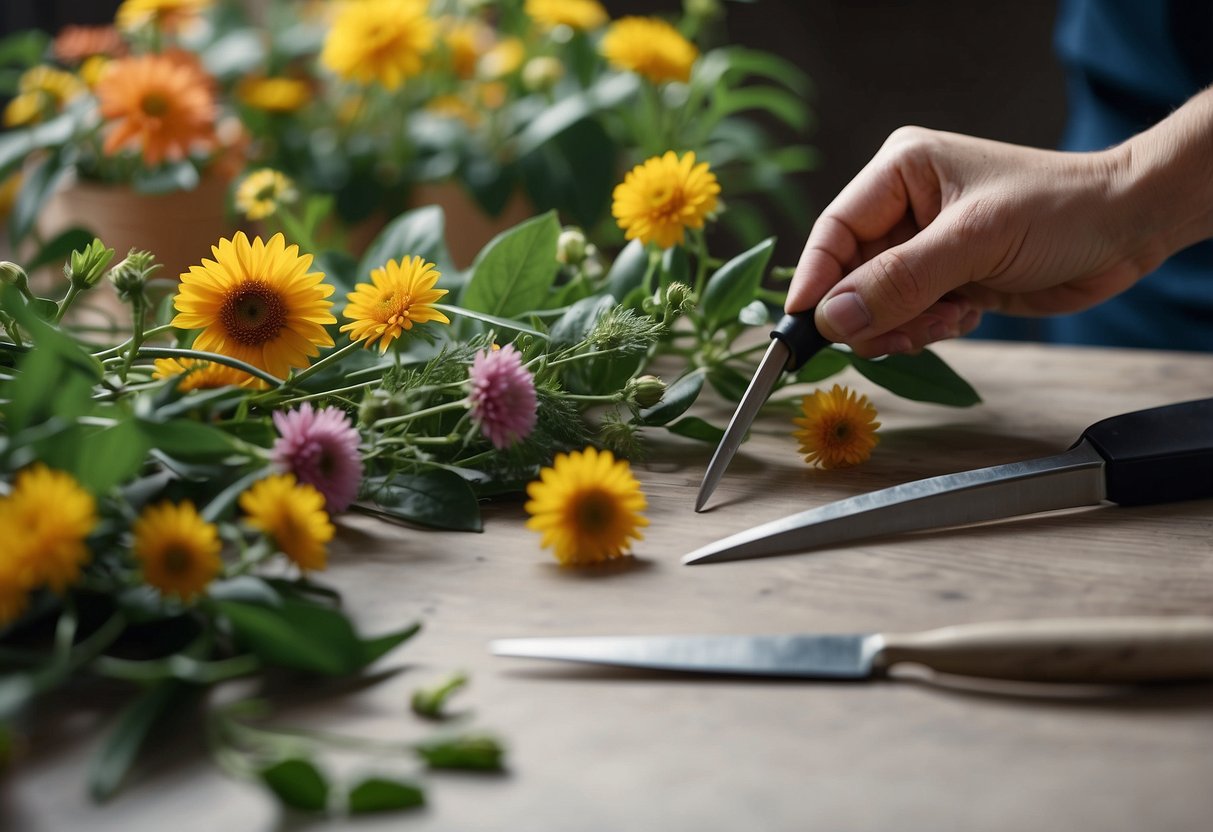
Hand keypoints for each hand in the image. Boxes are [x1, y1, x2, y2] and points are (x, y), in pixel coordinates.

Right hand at [786, 126, 1169, 356]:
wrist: (1128, 226)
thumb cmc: (1058, 210)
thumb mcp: (973, 243)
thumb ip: (899, 282)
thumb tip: (833, 318)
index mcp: (900, 172)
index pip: (835, 231)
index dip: (816, 279)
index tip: (803, 325)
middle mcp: (904, 207)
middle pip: (852, 275)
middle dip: (873, 312)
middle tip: (896, 336)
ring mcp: (925, 246)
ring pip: (879, 304)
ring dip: (905, 324)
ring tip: (948, 318)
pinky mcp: (946, 278)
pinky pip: (909, 317)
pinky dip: (929, 328)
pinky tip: (966, 315)